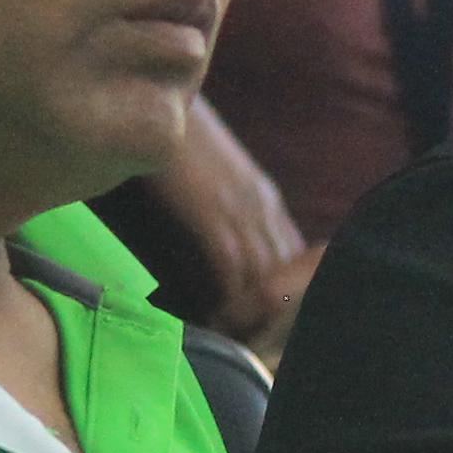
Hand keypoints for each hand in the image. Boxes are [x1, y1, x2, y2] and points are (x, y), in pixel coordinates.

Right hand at [148, 97, 318, 351]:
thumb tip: (213, 243)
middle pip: (289, 275)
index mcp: (262, 199)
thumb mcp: (209, 177)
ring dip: (255, 319)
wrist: (159, 99)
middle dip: (281, 316)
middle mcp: (262, 207)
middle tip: (267, 353)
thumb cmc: (173, 137)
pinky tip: (218, 327)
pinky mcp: (217, 217)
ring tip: (242, 351)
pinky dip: (229, 304)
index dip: (289, 296)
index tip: (277, 331)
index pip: (292, 258)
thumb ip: (217, 207)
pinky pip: (233, 273)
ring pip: (266, 280)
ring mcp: (243, 212)